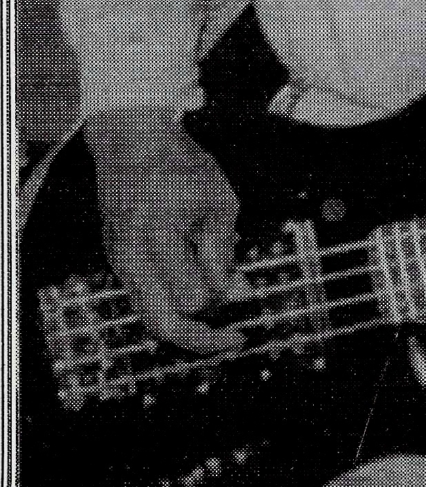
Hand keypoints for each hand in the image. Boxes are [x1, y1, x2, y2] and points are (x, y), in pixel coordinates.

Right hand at [86, 106, 243, 354]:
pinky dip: (172, 307)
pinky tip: (198, 298)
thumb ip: (225, 251)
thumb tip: (239, 295)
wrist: (130, 144)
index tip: (247, 297)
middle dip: (201, 339)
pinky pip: (144, 300)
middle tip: (234, 341)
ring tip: (221, 327)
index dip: (223, 300)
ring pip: (150, 318)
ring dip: (187, 326)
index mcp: (159, 236)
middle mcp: (132, 257)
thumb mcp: (218, 200)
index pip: (193, 296)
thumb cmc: (179, 166)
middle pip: (161, 324)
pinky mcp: (117, 263)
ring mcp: (119, 263)